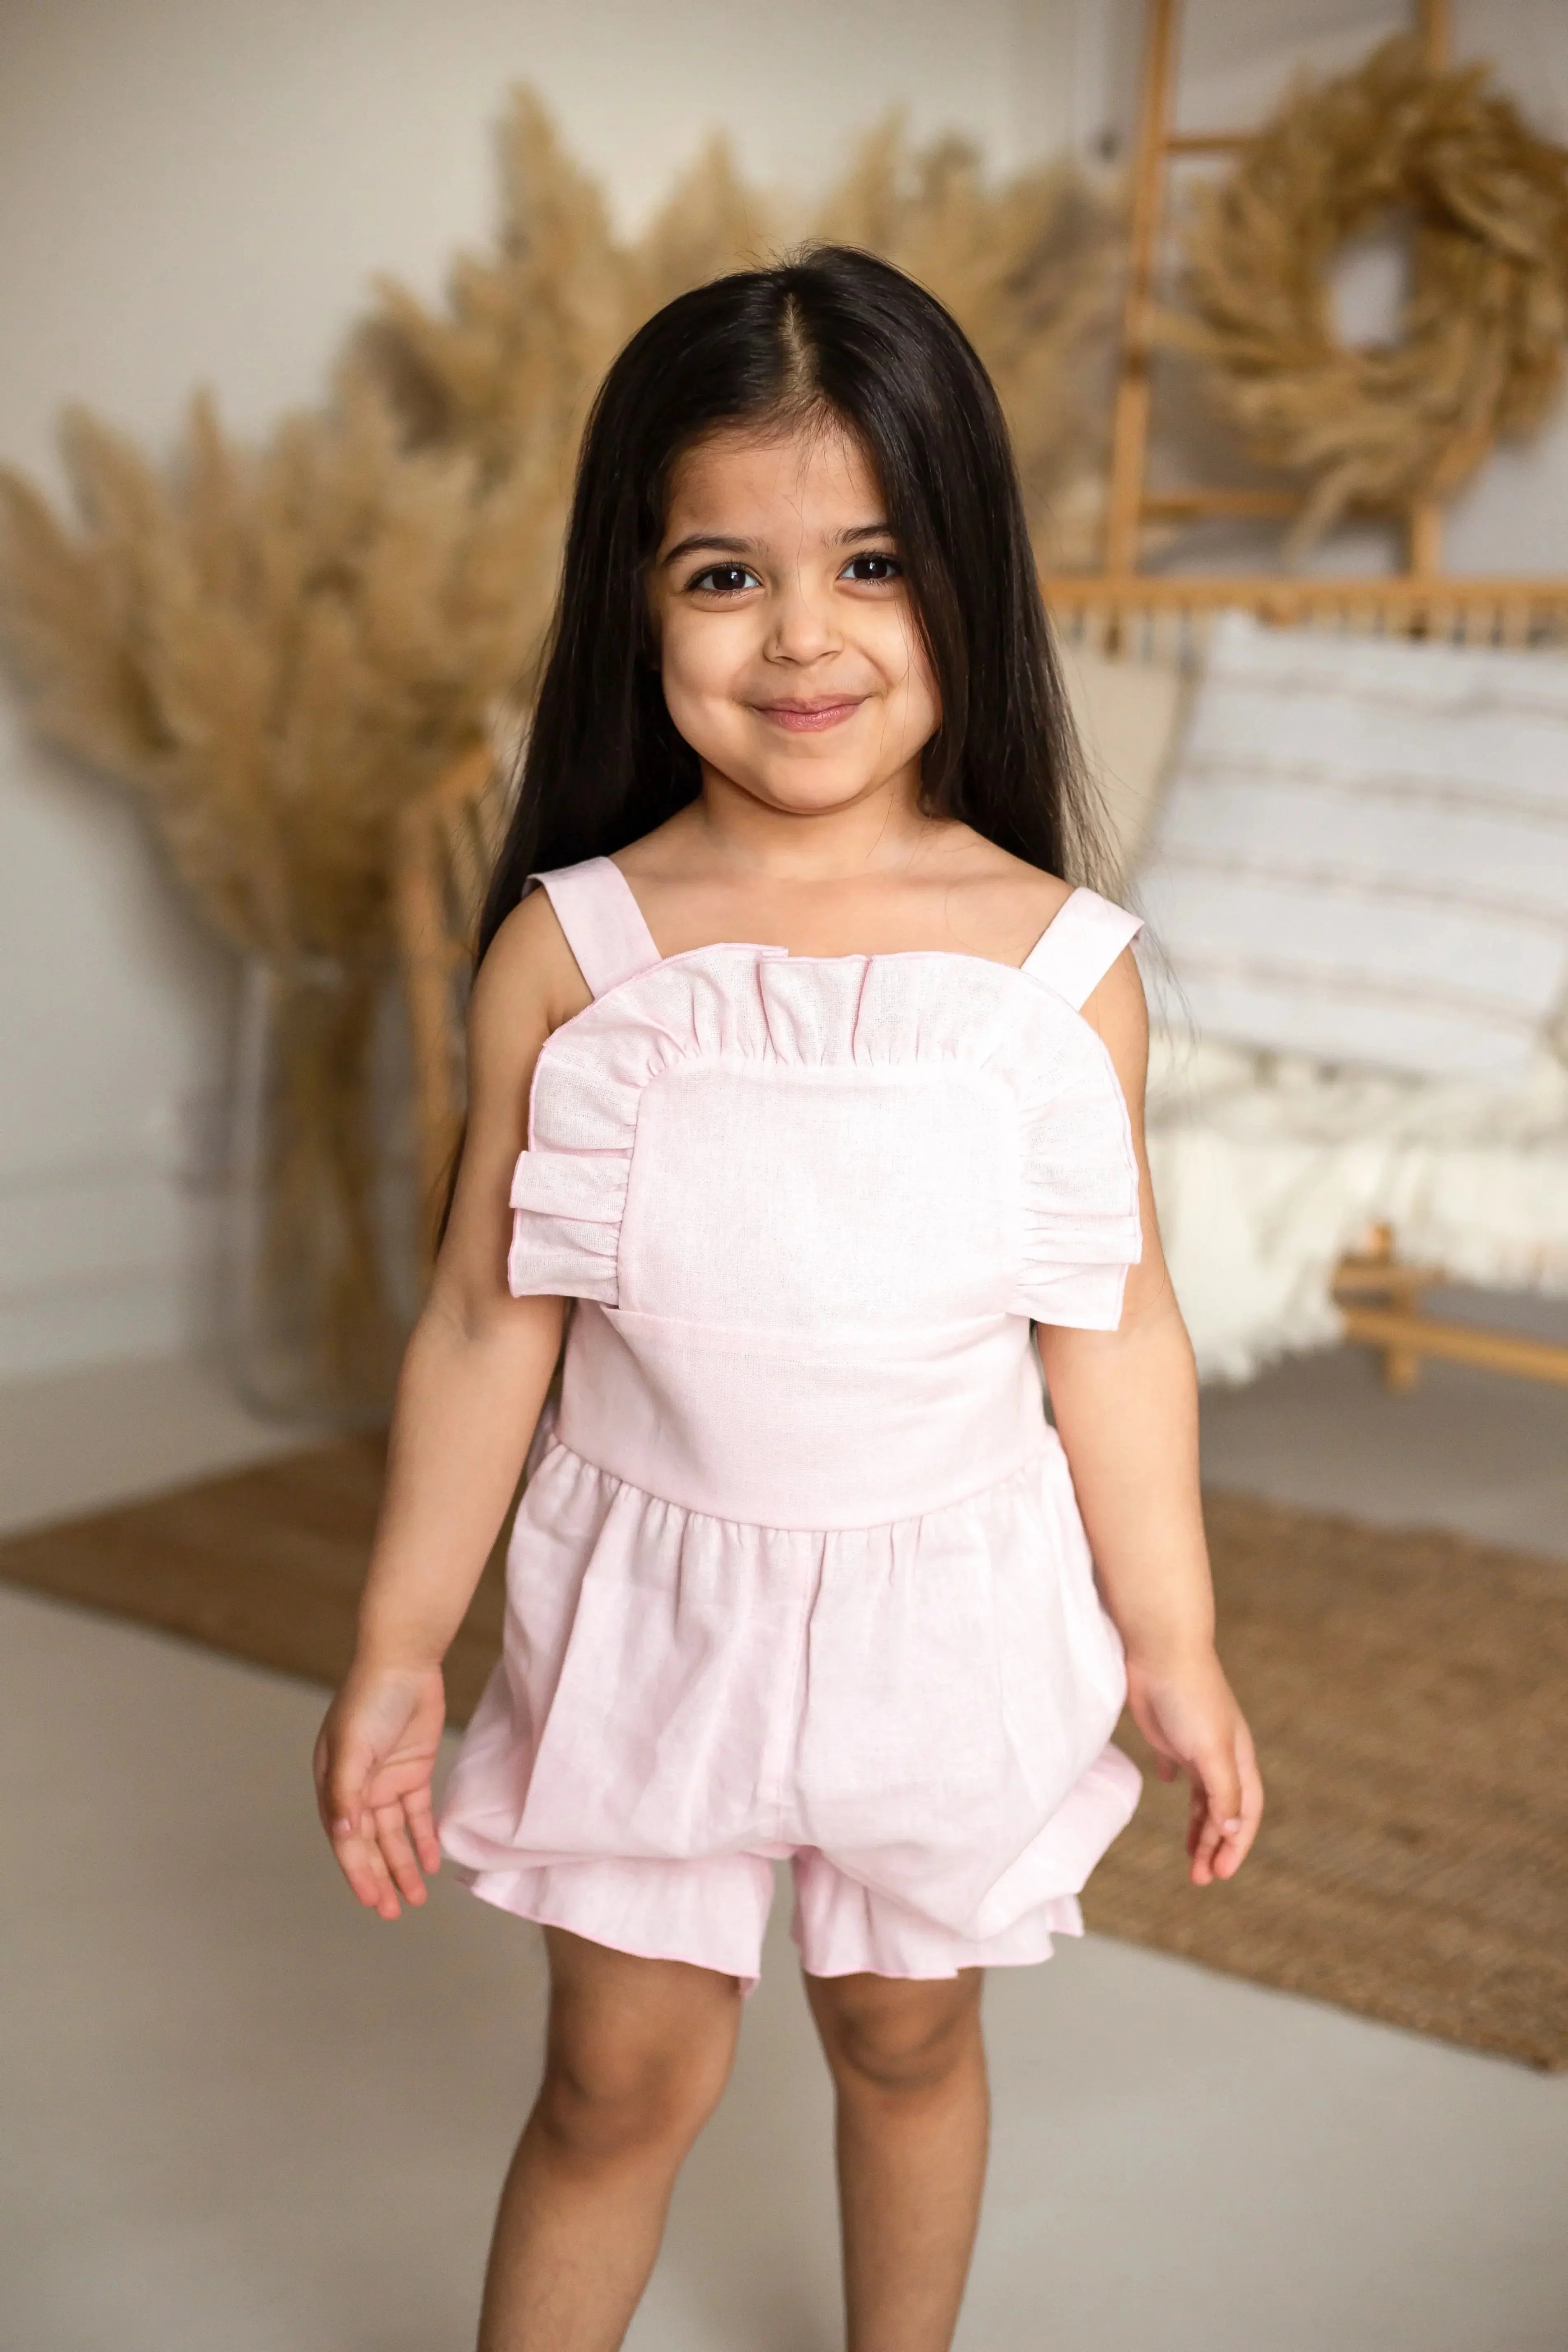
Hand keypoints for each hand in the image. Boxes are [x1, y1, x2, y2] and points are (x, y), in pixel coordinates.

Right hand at [313, 1659, 446, 1918]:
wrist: (404, 1662)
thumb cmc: (370, 1700)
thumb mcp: (352, 1747)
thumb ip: (347, 1792)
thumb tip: (345, 1834)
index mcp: (334, 1785)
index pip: (346, 1839)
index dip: (358, 1872)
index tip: (372, 1901)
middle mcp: (358, 1788)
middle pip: (370, 1844)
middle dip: (381, 1878)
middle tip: (394, 1912)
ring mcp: (386, 1781)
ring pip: (394, 1835)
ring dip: (403, 1865)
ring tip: (416, 1898)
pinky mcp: (413, 1772)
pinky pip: (417, 1814)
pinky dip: (423, 1838)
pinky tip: (431, 1863)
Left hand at [1125, 1649, 1262, 1885]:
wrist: (1158, 1652)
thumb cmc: (1190, 1698)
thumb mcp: (1211, 1750)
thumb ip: (1223, 1791)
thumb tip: (1232, 1829)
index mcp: (1238, 1760)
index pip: (1245, 1813)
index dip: (1236, 1845)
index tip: (1220, 1875)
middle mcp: (1221, 1756)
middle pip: (1223, 1811)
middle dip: (1215, 1846)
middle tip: (1200, 1879)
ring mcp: (1194, 1745)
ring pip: (1202, 1797)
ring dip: (1198, 1827)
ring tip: (1190, 1857)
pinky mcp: (1168, 1734)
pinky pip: (1177, 1766)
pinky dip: (1176, 1781)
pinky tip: (1168, 1785)